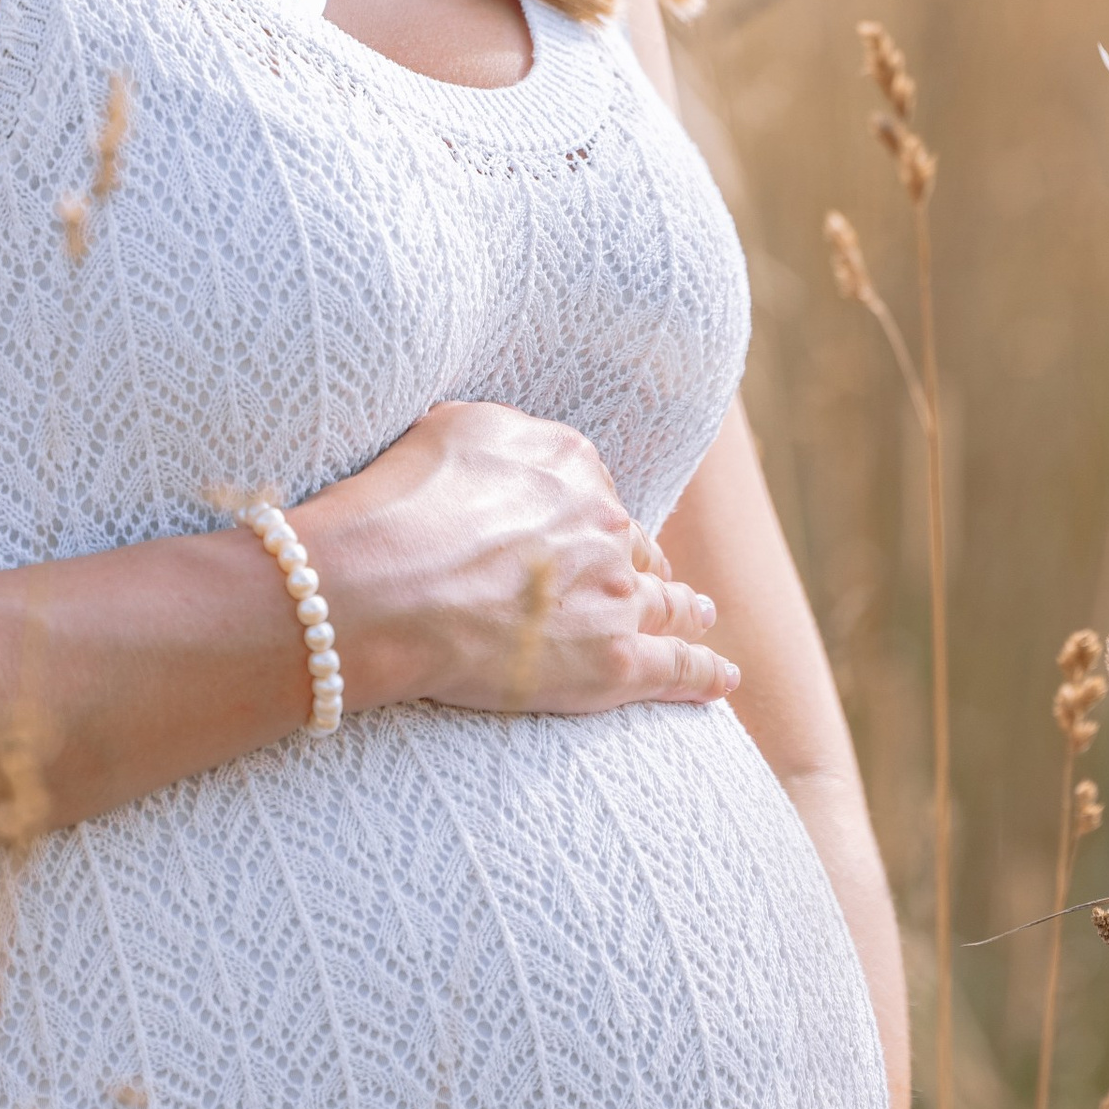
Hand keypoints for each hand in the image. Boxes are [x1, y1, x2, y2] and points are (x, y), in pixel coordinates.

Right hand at [298, 402, 737, 718]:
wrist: (385, 584)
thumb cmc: (399, 506)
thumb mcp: (449, 429)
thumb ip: (500, 436)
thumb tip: (514, 447)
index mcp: (570, 465)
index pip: (593, 493)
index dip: (589, 518)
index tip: (584, 535)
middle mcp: (605, 523)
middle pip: (635, 546)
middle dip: (644, 561)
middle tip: (653, 578)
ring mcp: (615, 594)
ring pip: (667, 603)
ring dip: (685, 609)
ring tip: (700, 615)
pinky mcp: (614, 661)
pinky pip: (676, 668)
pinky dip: (704, 675)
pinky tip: (723, 679)